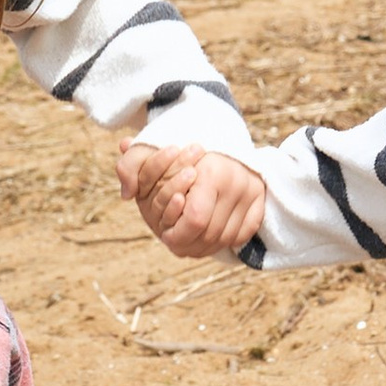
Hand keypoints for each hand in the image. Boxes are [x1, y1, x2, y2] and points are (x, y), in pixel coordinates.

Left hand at [117, 137, 267, 259]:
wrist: (219, 137)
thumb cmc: (178, 148)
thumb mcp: (150, 151)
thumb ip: (132, 167)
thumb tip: (125, 193)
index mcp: (212, 172)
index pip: (196, 220)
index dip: (179, 235)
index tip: (166, 237)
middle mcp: (236, 183)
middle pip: (211, 234)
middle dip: (190, 245)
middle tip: (175, 244)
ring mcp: (251, 193)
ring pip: (227, 238)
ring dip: (206, 247)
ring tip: (189, 243)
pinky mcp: (260, 202)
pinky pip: (242, 235)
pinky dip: (225, 242)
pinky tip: (208, 238)